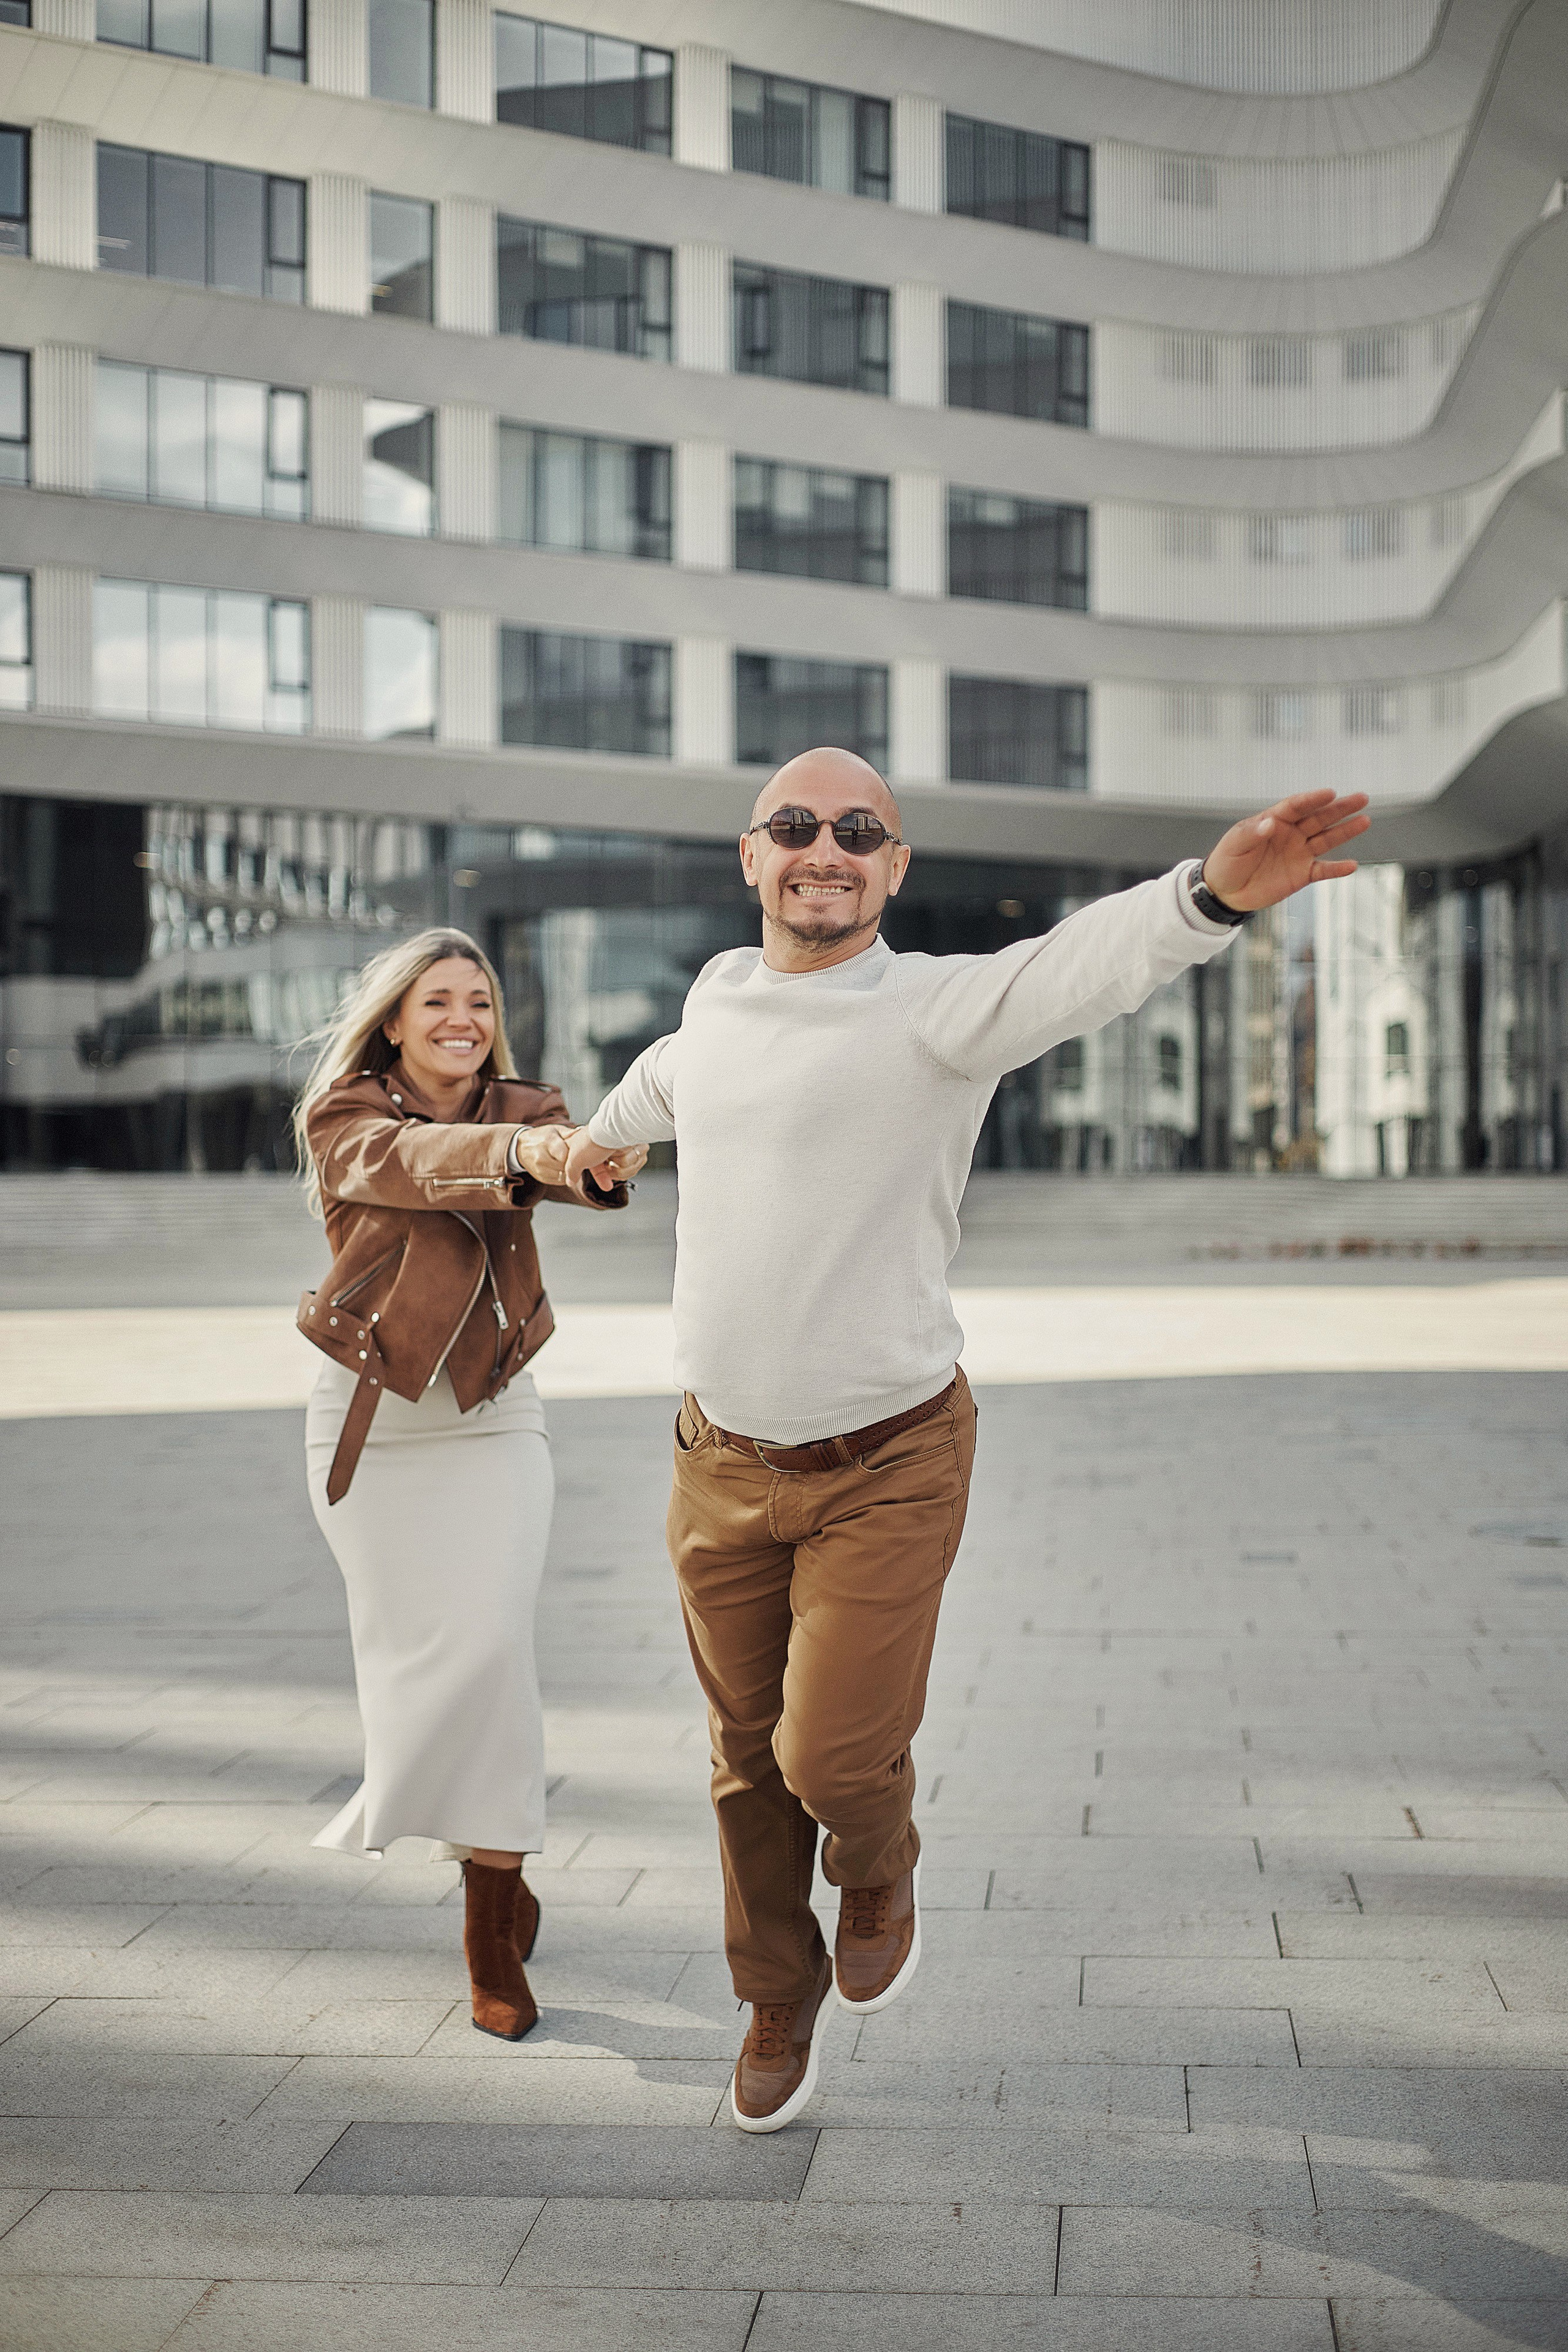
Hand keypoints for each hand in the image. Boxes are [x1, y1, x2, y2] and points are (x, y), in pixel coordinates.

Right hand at [511, 1122, 575, 1183]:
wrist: (521, 1147)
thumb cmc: (542, 1136)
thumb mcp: (555, 1130)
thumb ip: (569, 1133)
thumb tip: (583, 1132)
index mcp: (547, 1142)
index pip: (566, 1154)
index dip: (575, 1154)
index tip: (579, 1151)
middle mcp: (541, 1157)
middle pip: (565, 1166)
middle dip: (574, 1163)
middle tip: (578, 1158)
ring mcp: (540, 1169)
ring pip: (564, 1176)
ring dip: (570, 1171)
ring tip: (571, 1163)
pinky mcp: (541, 1178)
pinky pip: (559, 1181)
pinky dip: (565, 1176)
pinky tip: (565, 1168)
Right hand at [563, 1128, 647, 1198]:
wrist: (611, 1130)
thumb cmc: (593, 1142)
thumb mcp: (575, 1160)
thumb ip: (572, 1171)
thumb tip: (570, 1181)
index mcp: (596, 1150)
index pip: (601, 1171)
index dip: (603, 1178)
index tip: (607, 1186)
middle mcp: (611, 1147)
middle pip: (617, 1172)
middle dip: (615, 1169)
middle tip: (610, 1158)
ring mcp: (626, 1146)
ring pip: (628, 1169)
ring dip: (622, 1163)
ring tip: (616, 1151)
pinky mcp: (639, 1146)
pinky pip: (638, 1163)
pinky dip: (632, 1159)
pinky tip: (627, 1150)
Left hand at [1202, 789, 1371, 913]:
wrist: (1224, 892)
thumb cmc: (1227, 861)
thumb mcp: (1235, 845)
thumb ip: (1253, 833)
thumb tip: (1271, 823)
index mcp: (1274, 820)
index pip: (1297, 806)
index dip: (1313, 799)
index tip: (1330, 793)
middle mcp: (1291, 833)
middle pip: (1319, 818)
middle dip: (1340, 808)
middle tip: (1362, 798)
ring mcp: (1299, 853)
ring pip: (1326, 839)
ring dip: (1345, 831)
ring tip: (1365, 820)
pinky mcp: (1302, 874)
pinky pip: (1323, 870)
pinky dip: (1337, 869)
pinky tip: (1352, 866)